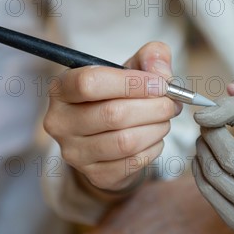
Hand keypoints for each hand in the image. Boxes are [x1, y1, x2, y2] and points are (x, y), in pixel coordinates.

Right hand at [43, 42, 181, 192]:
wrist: (107, 139)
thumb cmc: (118, 97)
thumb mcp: (130, 70)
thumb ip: (149, 58)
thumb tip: (161, 70)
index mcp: (62, 89)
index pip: (90, 82)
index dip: (132, 82)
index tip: (161, 84)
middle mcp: (60, 122)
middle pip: (114, 114)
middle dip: (154, 107)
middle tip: (172, 104)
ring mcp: (75, 153)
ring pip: (126, 141)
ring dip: (157, 128)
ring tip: (164, 120)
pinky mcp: (95, 175)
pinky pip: (133, 162)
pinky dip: (154, 148)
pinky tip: (155, 138)